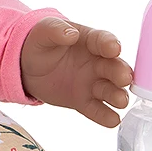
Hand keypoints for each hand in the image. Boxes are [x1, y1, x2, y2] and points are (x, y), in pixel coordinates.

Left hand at [19, 16, 133, 127]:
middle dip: (121, 72)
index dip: (110, 44)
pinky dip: (105, 116)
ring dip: (118, 95)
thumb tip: (70, 33)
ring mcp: (92, 83)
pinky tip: (112, 120)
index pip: (103, 41)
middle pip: (114, 67)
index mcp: (90, 41)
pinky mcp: (84, 101)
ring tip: (120, 100)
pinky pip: (96, 109)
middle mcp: (97, 63)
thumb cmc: (41, 43)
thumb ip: (55, 30)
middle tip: (124, 78)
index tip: (113, 48)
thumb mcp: (43, 32)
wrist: (28, 67)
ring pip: (110, 90)